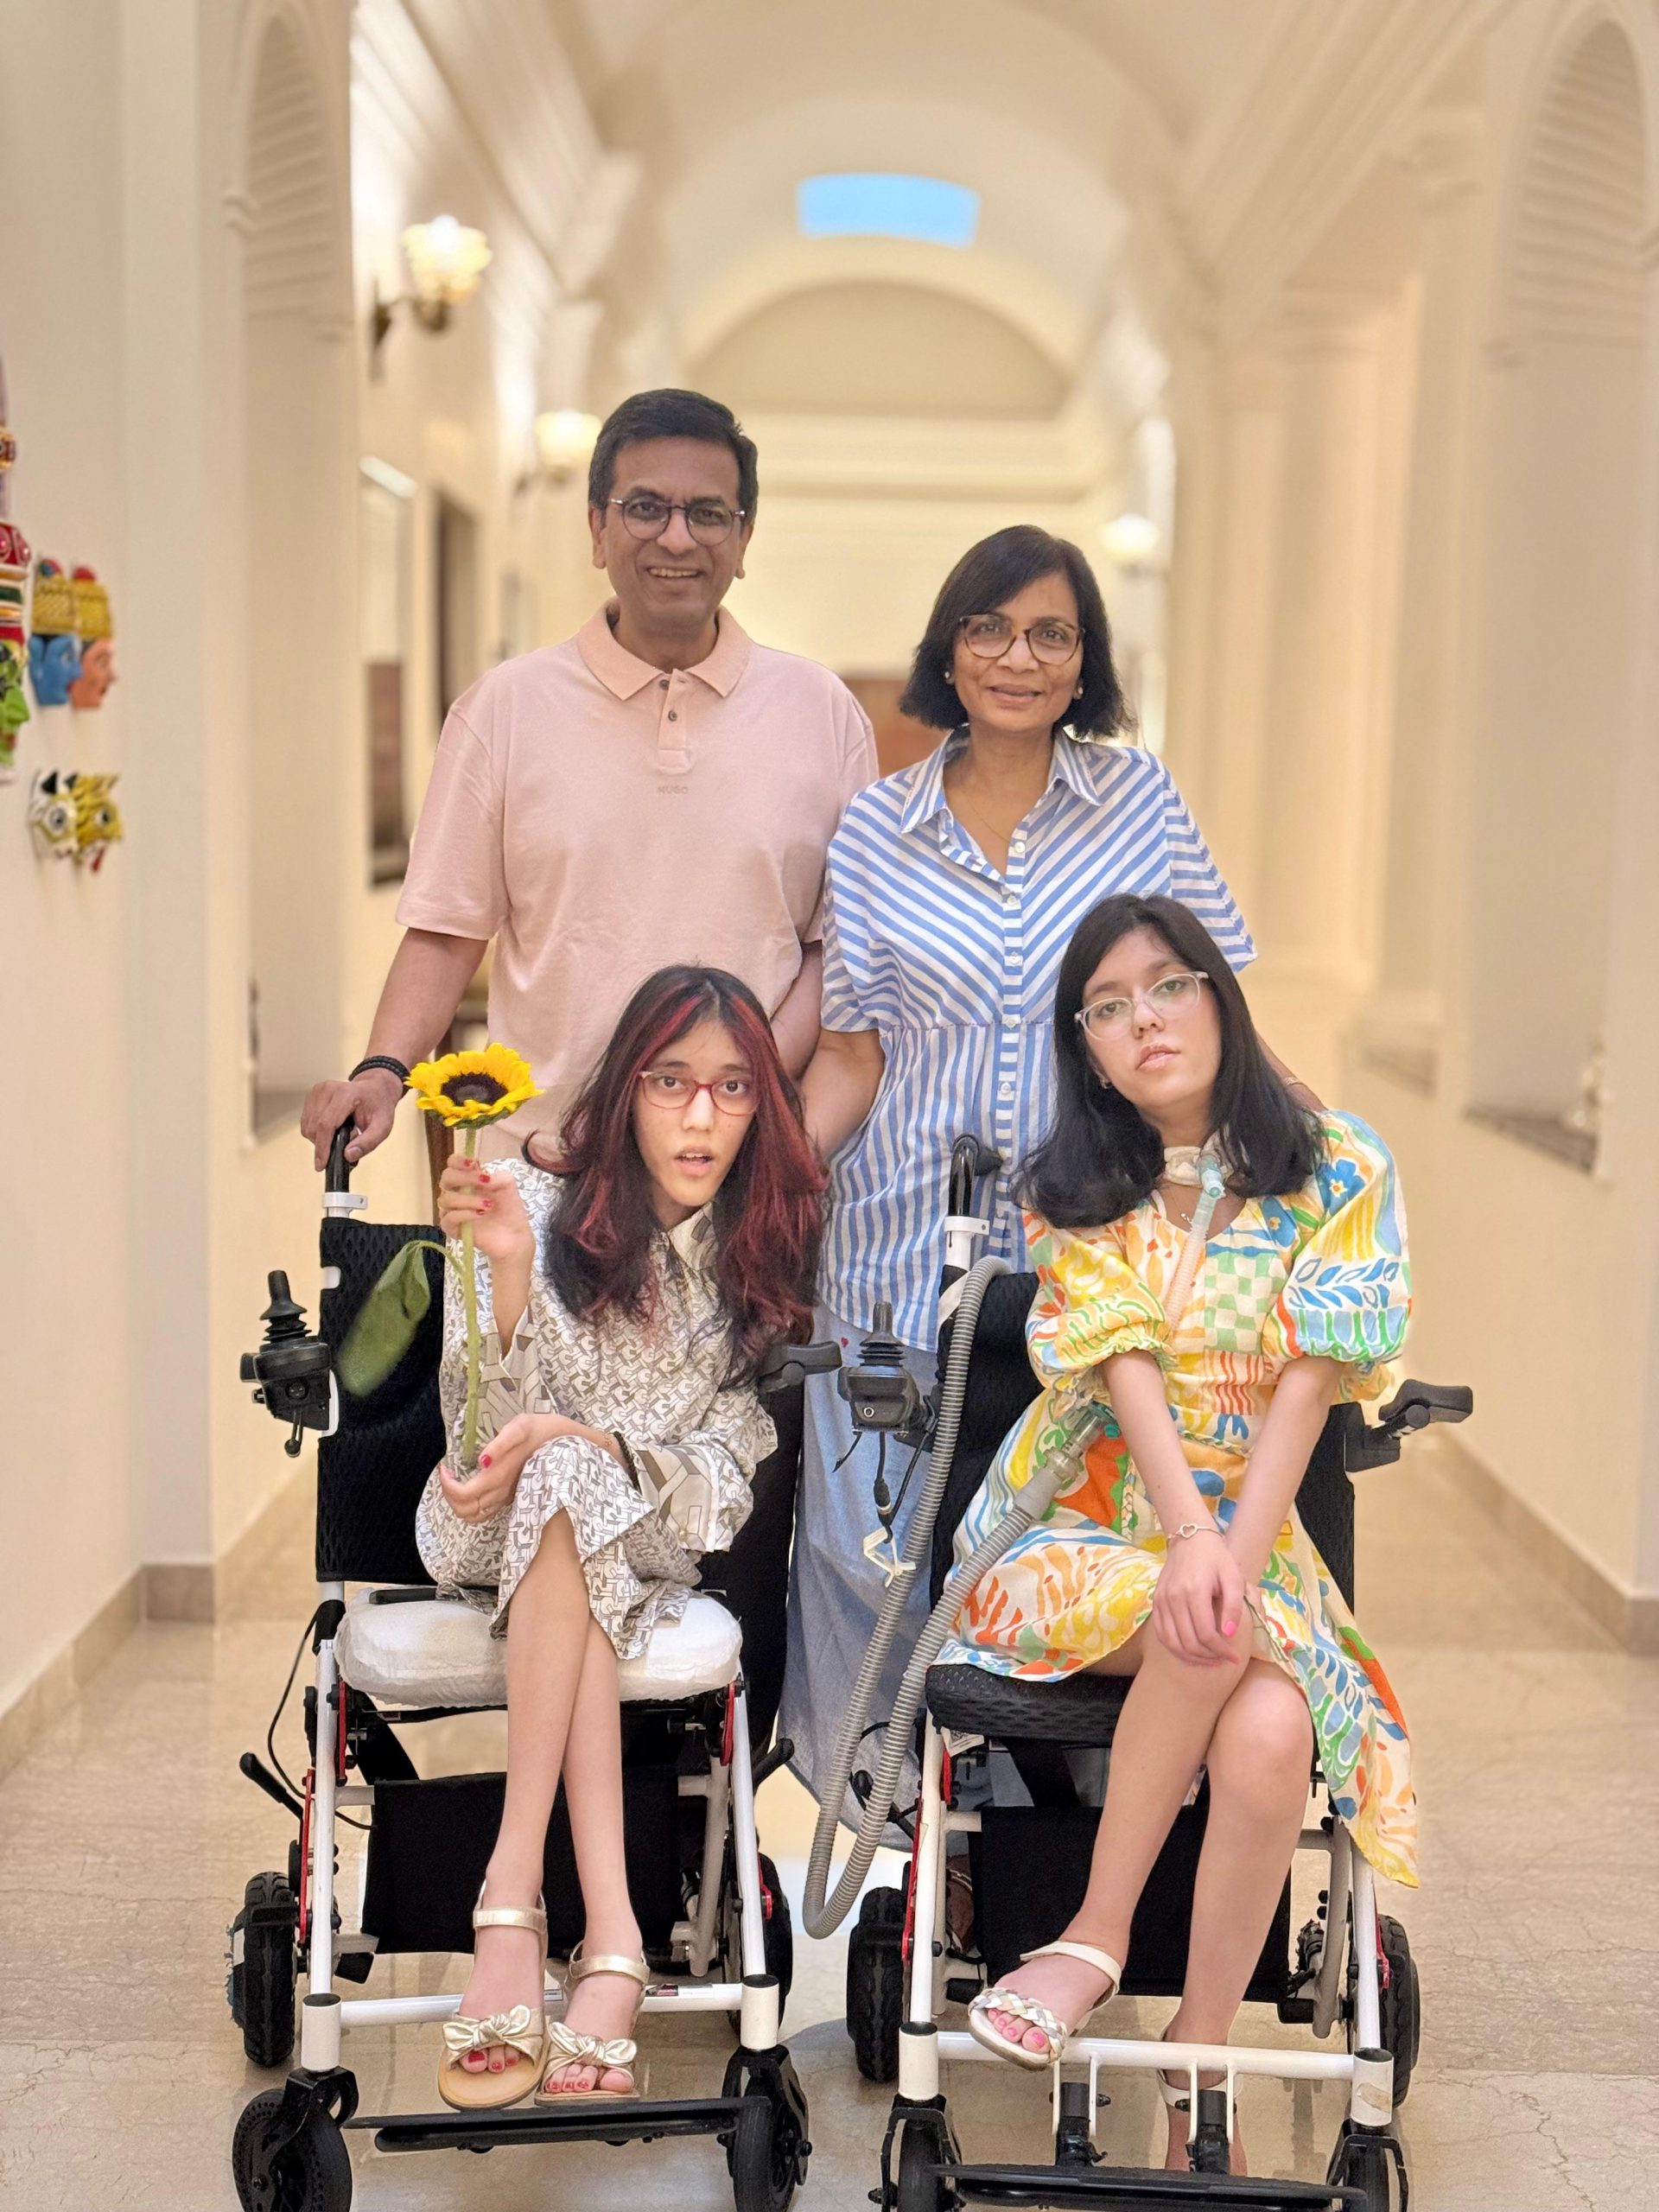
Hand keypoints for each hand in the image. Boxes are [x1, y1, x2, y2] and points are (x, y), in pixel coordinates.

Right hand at [301, 1067, 403, 1169]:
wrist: (374, 1089)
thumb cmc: (378, 1105)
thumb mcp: (382, 1127)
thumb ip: (368, 1143)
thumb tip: (348, 1155)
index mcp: (346, 1094)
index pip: (326, 1124)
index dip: (322, 1147)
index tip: (321, 1164)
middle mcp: (328, 1089)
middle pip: (314, 1127)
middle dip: (324, 1145)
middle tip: (344, 1143)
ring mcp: (318, 1091)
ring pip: (308, 1126)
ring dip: (319, 1138)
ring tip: (340, 1134)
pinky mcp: (312, 1095)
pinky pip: (306, 1122)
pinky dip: (316, 1131)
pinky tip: (332, 1128)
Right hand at [437, 1152, 534, 1263]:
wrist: (514, 1235)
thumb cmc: (509, 1208)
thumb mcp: (507, 1185)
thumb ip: (496, 1176)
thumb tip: (483, 1178)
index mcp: (468, 1179)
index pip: (452, 1164)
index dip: (458, 1161)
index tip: (473, 1163)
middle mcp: (457, 1192)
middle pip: (446, 1178)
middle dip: (464, 1178)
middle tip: (484, 1182)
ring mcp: (452, 1210)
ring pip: (446, 1199)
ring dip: (469, 1199)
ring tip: (489, 1205)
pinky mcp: (452, 1228)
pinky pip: (448, 1218)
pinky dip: (464, 1214)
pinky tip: (480, 1214)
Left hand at [440, 1412, 601, 1521]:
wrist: (573, 1445)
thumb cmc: (546, 1430)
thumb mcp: (523, 1425)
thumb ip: (502, 1442)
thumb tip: (482, 1460)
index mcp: (500, 1476)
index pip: (464, 1496)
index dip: (447, 1486)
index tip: (446, 1467)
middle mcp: (502, 1493)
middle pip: (465, 1510)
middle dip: (448, 1494)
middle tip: (448, 1474)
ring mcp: (508, 1498)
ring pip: (474, 1515)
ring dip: (458, 1502)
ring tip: (456, 1480)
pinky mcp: (513, 1497)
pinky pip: (486, 1512)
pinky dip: (471, 1504)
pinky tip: (473, 1484)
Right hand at [1152, 1530, 1247, 1666]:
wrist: (1190, 1539)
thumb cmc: (1216, 1558)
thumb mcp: (1233, 1577)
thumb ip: (1234, 1606)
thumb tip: (1229, 1635)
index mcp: (1194, 1591)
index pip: (1205, 1633)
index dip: (1221, 1650)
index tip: (1234, 1657)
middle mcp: (1174, 1598)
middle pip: (1188, 1642)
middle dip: (1208, 1657)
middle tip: (1223, 1659)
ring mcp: (1161, 1601)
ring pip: (1172, 1643)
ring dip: (1191, 1658)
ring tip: (1208, 1660)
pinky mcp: (1156, 1603)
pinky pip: (1161, 1634)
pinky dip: (1175, 1648)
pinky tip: (1190, 1653)